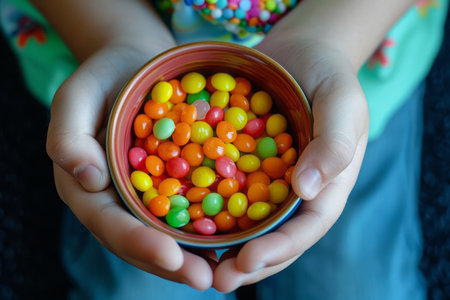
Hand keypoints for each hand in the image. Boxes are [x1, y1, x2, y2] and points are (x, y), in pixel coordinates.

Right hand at [46, 43, 215, 289]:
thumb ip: (69, 136)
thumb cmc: (105, 76)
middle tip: (207, 279)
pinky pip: (189, 208)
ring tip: (226, 271)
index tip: (170, 256)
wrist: (138, 62)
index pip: (109, 222)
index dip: (138, 242)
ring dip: (195, 256)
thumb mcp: (77, 95)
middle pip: (141, 240)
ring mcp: (147, 195)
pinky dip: (209, 226)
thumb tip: (87, 180)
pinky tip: (236, 235)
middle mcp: (118, 199)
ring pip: (168, 233)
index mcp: (88, 187)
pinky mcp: (173, 183)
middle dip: (173, 264)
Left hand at [213, 36, 368, 291]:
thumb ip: (334, 144)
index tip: (247, 262)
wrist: (301, 51)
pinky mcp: (242, 162)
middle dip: (246, 263)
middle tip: (215, 281)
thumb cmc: (329, 76)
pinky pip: (224, 188)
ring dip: (222, 246)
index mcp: (325, 186)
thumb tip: (307, 191)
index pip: (306, 228)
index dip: (279, 250)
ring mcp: (267, 180)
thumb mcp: (342, 103)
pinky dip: (206, 206)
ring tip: (194, 265)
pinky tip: (180, 217)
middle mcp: (294, 192)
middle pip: (273, 236)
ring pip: (246, 221)